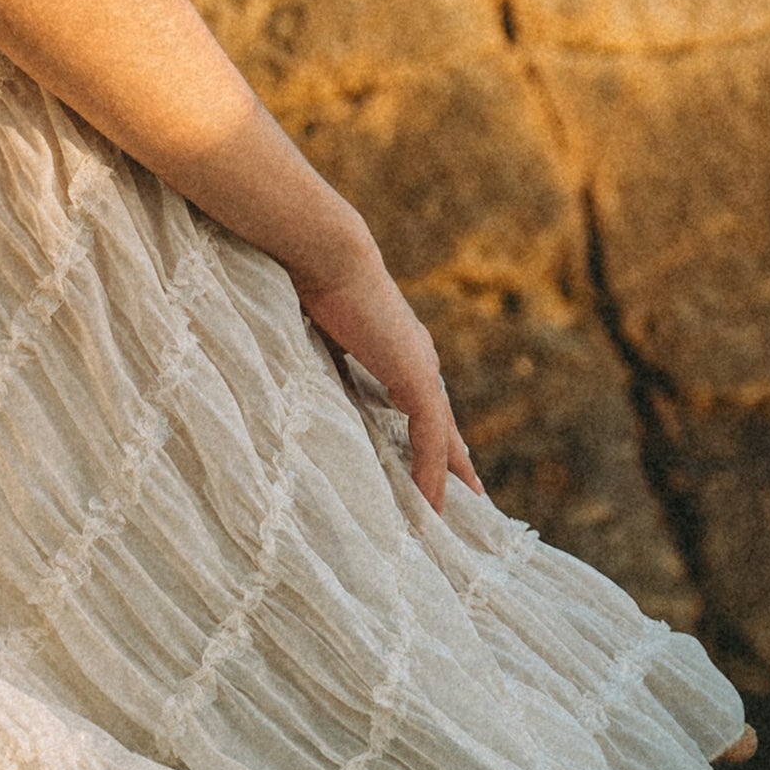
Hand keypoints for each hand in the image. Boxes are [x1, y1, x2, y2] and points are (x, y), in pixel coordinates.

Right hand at [297, 258, 474, 515]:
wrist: (328, 256)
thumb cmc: (313, 282)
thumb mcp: (320, 334)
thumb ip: (326, 362)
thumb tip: (301, 384)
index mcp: (397, 345)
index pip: (420, 397)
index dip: (429, 427)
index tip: (437, 453)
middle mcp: (417, 357)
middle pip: (441, 421)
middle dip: (451, 456)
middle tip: (469, 489)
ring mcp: (420, 368)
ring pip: (440, 436)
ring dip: (442, 475)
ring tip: (446, 512)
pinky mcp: (416, 379)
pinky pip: (429, 439)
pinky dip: (430, 473)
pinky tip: (431, 504)